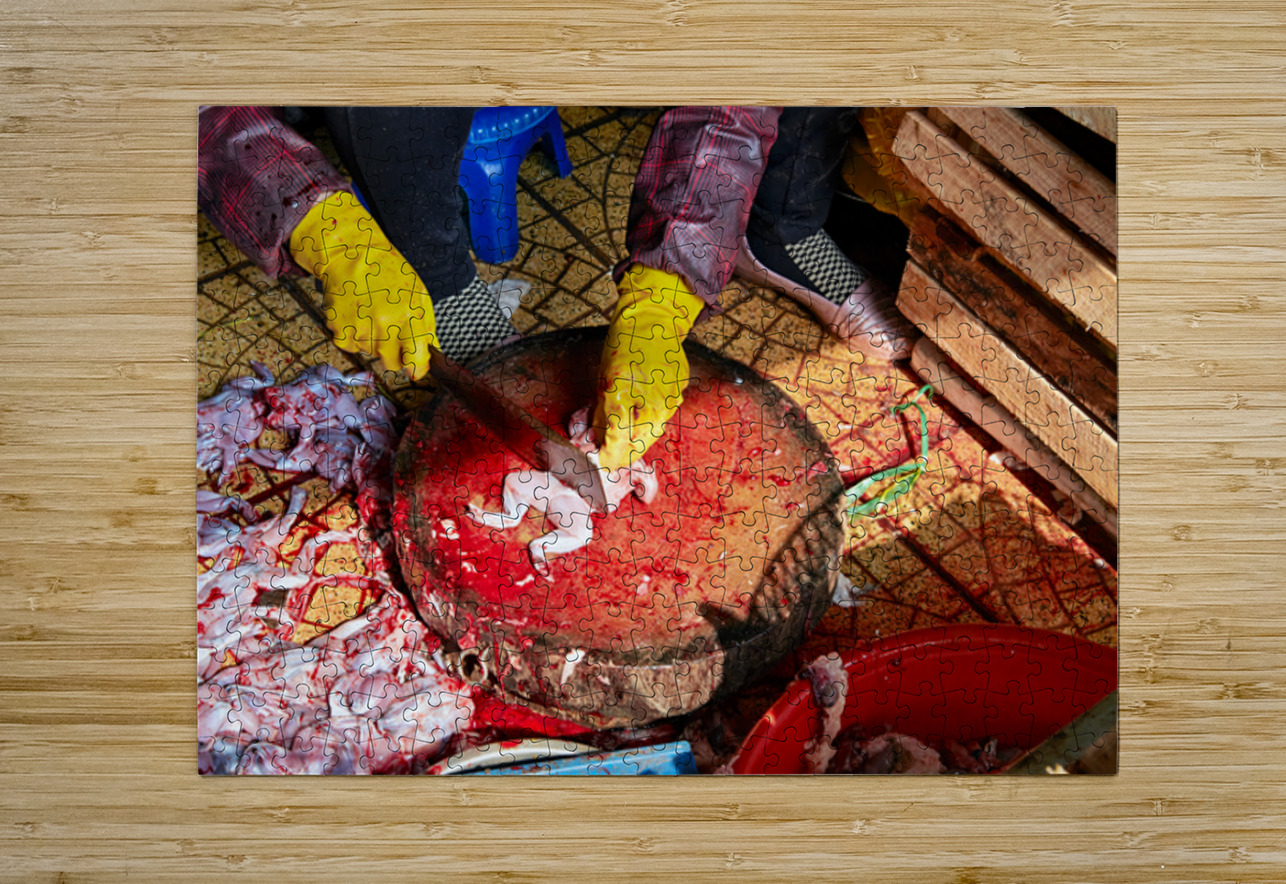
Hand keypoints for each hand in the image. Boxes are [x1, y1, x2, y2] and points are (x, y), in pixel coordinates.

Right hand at [288, 191, 437, 379]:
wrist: (351, 254)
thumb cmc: (389, 273)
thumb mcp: (418, 294)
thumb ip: (426, 328)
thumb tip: (432, 356)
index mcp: (409, 317)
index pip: (416, 362)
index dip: (417, 369)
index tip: (416, 368)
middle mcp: (384, 325)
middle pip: (391, 364)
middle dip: (394, 355)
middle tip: (391, 331)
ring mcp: (360, 328)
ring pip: (370, 354)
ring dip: (372, 341)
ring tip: (371, 313)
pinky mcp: (339, 328)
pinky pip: (350, 346)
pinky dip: (353, 336)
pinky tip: (357, 315)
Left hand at [593, 264, 704, 470]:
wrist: (652, 321)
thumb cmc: (622, 347)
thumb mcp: (602, 381)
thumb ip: (601, 416)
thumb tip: (596, 443)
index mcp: (623, 392)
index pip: (617, 440)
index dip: (607, 457)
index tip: (600, 463)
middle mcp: (651, 399)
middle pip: (639, 445)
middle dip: (622, 454)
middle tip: (610, 456)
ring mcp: (670, 398)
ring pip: (652, 434)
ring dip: (637, 440)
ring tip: (623, 439)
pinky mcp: (680, 394)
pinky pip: (663, 417)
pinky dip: (649, 422)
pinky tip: (640, 416)